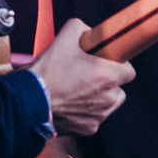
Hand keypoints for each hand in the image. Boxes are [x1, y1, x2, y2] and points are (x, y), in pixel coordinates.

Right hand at [28, 18, 132, 136]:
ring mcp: (99, 115)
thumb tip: (88, 32)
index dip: (118, 66)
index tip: (107, 64)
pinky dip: (87, 112)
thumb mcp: (62, 39)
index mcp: (106, 75)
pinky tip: (72, 104)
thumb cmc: (46, 73)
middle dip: (108, 83)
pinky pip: (95, 118)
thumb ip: (80, 28)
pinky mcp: (89, 129)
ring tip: (80, 91)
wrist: (28, 102)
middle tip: (89, 76)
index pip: (129, 71)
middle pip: (119, 88)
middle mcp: (107, 98)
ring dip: (100, 98)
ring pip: (109, 104)